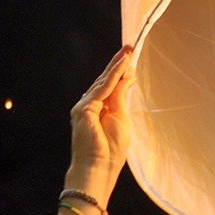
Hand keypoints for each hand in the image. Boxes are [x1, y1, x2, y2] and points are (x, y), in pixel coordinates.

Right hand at [67, 46, 133, 199]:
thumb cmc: (110, 150)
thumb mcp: (121, 119)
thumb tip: (128, 78)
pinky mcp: (84, 109)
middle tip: (129, 47)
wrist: (98, 167)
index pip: (109, 87)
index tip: (130, 59)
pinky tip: (123, 65)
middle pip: (105, 80)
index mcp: (98, 110)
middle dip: (117, 63)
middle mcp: (89, 106)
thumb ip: (121, 97)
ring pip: (104, 82)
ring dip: (116, 66)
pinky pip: (102, 89)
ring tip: (127, 51)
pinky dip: (114, 76)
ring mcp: (84, 107)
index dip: (120, 72)